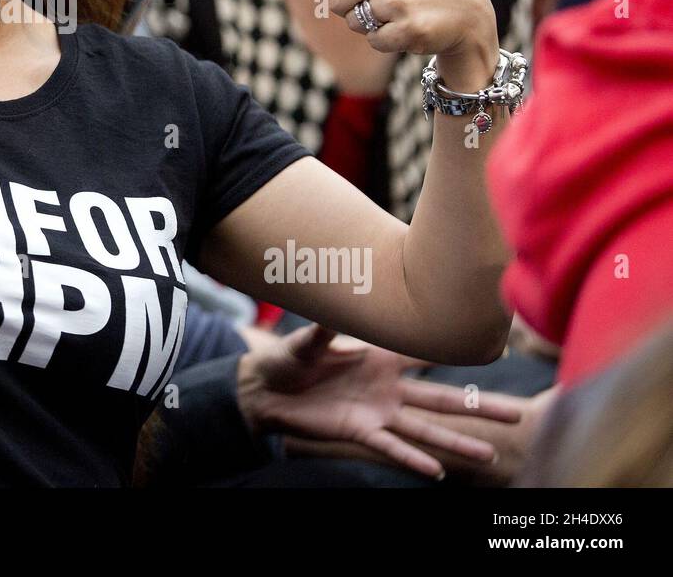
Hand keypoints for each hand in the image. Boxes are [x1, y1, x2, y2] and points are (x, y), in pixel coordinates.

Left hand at [238, 324, 522, 479]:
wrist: (266, 390)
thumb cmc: (288, 358)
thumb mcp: (305, 342)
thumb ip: (323, 332)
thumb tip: (331, 314)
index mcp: (380, 357)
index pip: (425, 351)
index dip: (455, 350)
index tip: (494, 348)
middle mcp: (388, 386)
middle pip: (442, 397)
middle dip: (479, 406)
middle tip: (518, 416)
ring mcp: (377, 412)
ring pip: (424, 428)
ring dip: (454, 442)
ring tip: (488, 455)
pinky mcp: (359, 431)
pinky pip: (390, 447)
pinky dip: (410, 458)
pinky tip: (433, 472)